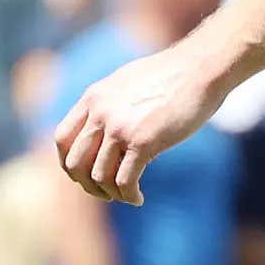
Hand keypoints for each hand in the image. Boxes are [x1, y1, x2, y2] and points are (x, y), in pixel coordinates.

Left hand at [54, 42, 222, 204]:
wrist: (201, 67)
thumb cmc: (173, 74)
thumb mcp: (128, 82)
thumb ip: (111, 104)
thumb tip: (106, 131)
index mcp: (95, 96)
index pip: (62, 139)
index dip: (69, 163)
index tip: (85, 174)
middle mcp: (101, 112)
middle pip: (75, 163)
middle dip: (87, 184)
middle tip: (105, 191)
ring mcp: (121, 127)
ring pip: (99, 177)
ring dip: (111, 193)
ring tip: (127, 195)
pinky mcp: (144, 141)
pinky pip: (125, 181)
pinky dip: (129, 196)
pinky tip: (138, 198)